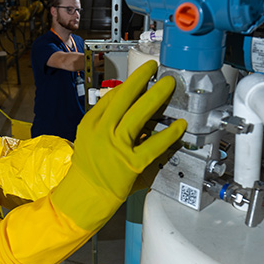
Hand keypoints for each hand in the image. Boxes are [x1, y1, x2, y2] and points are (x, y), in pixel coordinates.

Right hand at [51, 61, 186, 230]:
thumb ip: (106, 123)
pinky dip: (168, 134)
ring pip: (138, 114)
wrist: (84, 196)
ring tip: (168, 84)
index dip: (129, 83)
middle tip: (154, 68)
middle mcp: (101, 131)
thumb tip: (127, 106)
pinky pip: (153, 145)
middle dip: (141, 79)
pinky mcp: (130, 163)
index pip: (111, 96)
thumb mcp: (88, 139)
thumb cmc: (89, 169)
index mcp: (90, 123)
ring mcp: (116, 146)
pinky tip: (179, 125)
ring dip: (155, 96)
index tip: (142, 75)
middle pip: (124, 98)